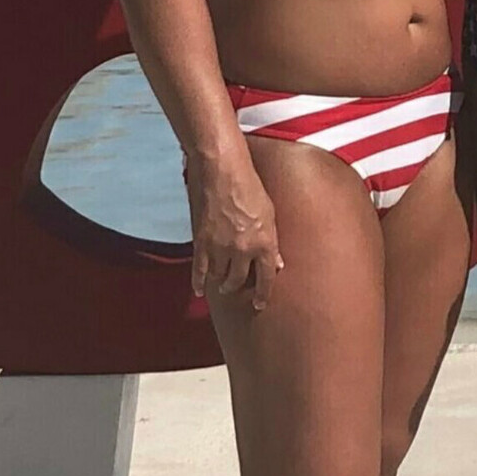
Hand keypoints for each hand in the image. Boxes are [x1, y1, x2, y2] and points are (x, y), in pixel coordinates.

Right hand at [185, 151, 283, 310]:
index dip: (262, 294)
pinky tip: (199, 289)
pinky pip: (200, 269)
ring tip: (220, 284)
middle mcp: (243, 250)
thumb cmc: (249, 186)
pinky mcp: (202, 241)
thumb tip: (277, 263)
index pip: (266, 278)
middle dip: (237, 287)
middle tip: (234, 289)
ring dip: (220, 282)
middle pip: (239, 280)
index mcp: (265, 243)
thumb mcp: (270, 213)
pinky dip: (199, 281)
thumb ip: (272, 241)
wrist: (222, 171)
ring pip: (219, 276)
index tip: (259, 303)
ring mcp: (221, 247)